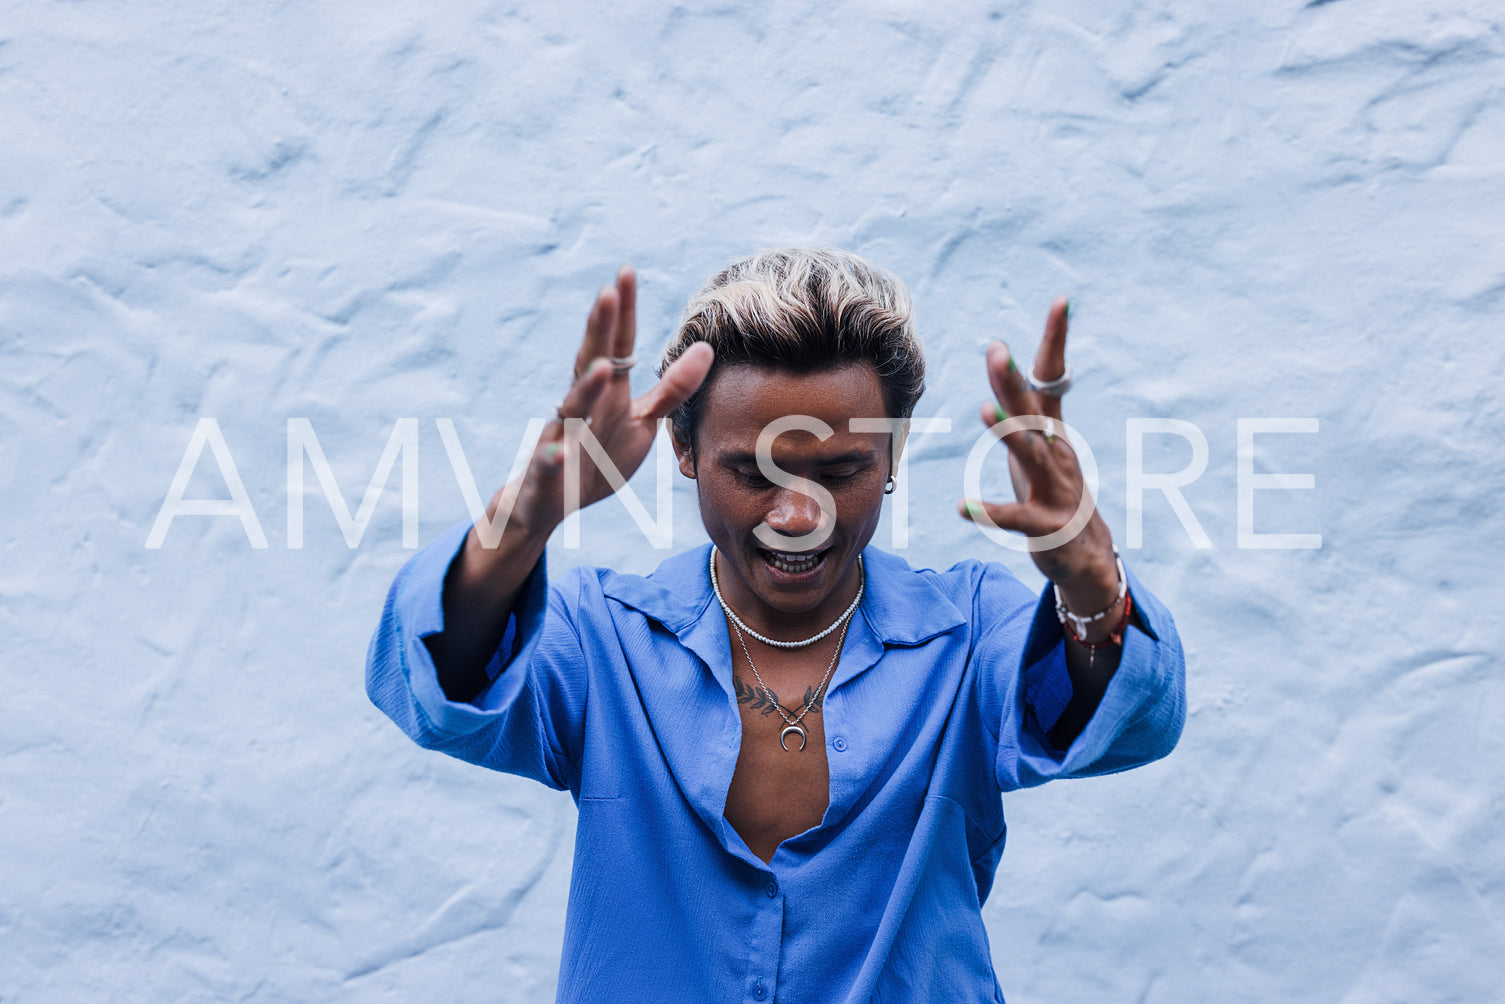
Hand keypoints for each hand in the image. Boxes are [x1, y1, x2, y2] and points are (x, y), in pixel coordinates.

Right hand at [492, 266, 713, 539]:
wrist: (547, 502)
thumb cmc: (597, 456)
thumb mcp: (640, 422)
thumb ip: (671, 389)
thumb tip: (706, 349)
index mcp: (606, 394)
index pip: (617, 346)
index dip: (623, 312)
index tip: (626, 271)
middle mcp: (580, 407)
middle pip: (590, 363)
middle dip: (599, 330)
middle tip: (608, 292)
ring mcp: (561, 437)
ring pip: (571, 409)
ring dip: (586, 389)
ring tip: (601, 366)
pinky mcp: (547, 472)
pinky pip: (548, 463)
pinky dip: (552, 457)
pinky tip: (557, 450)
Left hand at [958, 297, 1119, 614]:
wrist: (1085, 553)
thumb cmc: (1054, 490)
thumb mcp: (1043, 444)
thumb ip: (1025, 404)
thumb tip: (1004, 356)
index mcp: (1052, 430)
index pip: (1053, 377)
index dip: (1057, 339)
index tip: (1062, 299)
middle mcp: (1056, 453)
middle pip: (1033, 411)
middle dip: (1013, 382)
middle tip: (996, 350)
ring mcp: (1054, 488)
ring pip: (1030, 458)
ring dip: (1007, 435)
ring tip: (984, 413)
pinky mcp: (1045, 525)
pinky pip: (1015, 518)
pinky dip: (990, 513)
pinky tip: (962, 507)